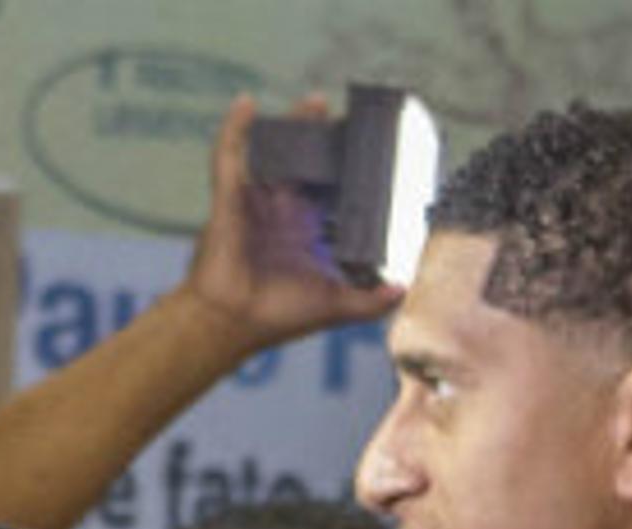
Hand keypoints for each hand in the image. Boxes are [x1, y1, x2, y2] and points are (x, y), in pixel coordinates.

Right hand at [179, 96, 405, 350]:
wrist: (231, 325)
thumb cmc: (275, 318)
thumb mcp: (334, 306)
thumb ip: (368, 301)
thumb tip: (402, 288)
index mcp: (303, 231)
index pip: (329, 189)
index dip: (348, 169)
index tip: (372, 147)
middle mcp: (280, 212)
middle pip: (305, 165)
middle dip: (325, 140)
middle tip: (348, 118)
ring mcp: (254, 204)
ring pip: (274, 155)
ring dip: (291, 127)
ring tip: (315, 100)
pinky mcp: (230, 201)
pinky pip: (229, 159)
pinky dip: (235, 130)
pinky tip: (246, 103)